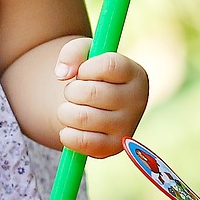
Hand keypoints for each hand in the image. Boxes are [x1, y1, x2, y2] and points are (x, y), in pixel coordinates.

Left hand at [54, 38, 148, 158]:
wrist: (98, 107)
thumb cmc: (93, 76)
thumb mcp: (86, 55)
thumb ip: (73, 52)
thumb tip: (62, 74)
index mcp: (134, 74)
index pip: (109, 66)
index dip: (87, 68)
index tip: (83, 72)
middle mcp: (137, 101)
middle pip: (92, 93)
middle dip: (71, 90)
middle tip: (74, 92)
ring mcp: (127, 127)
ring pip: (82, 118)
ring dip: (65, 112)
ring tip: (71, 109)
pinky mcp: (113, 147)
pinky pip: (81, 142)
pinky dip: (67, 134)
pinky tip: (70, 128)